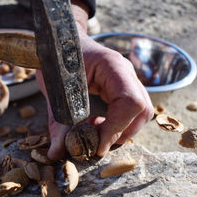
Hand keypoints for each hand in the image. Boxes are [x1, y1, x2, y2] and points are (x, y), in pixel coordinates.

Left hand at [38, 0, 153, 159]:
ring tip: (96, 133)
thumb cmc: (57, 59)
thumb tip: (57, 154)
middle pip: (142, 110)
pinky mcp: (123, 89)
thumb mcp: (54, 91)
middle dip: (122, 133)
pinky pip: (132, 111)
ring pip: (141, 113)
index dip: (117, 128)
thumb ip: (58, 123)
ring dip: (122, 131)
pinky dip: (118, 125)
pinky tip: (98, 125)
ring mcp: (128, 80)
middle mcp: (126, 73)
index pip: (130, 102)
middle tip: (98, 144)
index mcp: (112, 67)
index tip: (98, 146)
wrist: (60, 41)